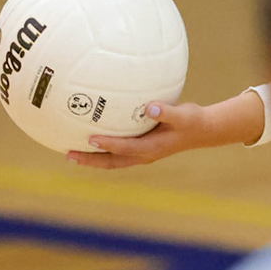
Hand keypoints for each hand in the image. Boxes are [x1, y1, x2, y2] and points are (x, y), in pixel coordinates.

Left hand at [66, 101, 214, 169]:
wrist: (202, 131)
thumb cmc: (192, 120)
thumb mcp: (183, 115)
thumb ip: (166, 111)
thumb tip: (149, 107)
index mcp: (151, 148)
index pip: (124, 149)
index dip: (108, 145)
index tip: (90, 139)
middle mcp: (143, 155)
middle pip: (111, 162)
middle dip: (90, 160)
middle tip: (68, 155)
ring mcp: (141, 154)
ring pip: (112, 161)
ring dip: (92, 159)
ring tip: (71, 154)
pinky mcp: (141, 148)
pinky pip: (117, 152)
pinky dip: (103, 150)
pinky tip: (92, 138)